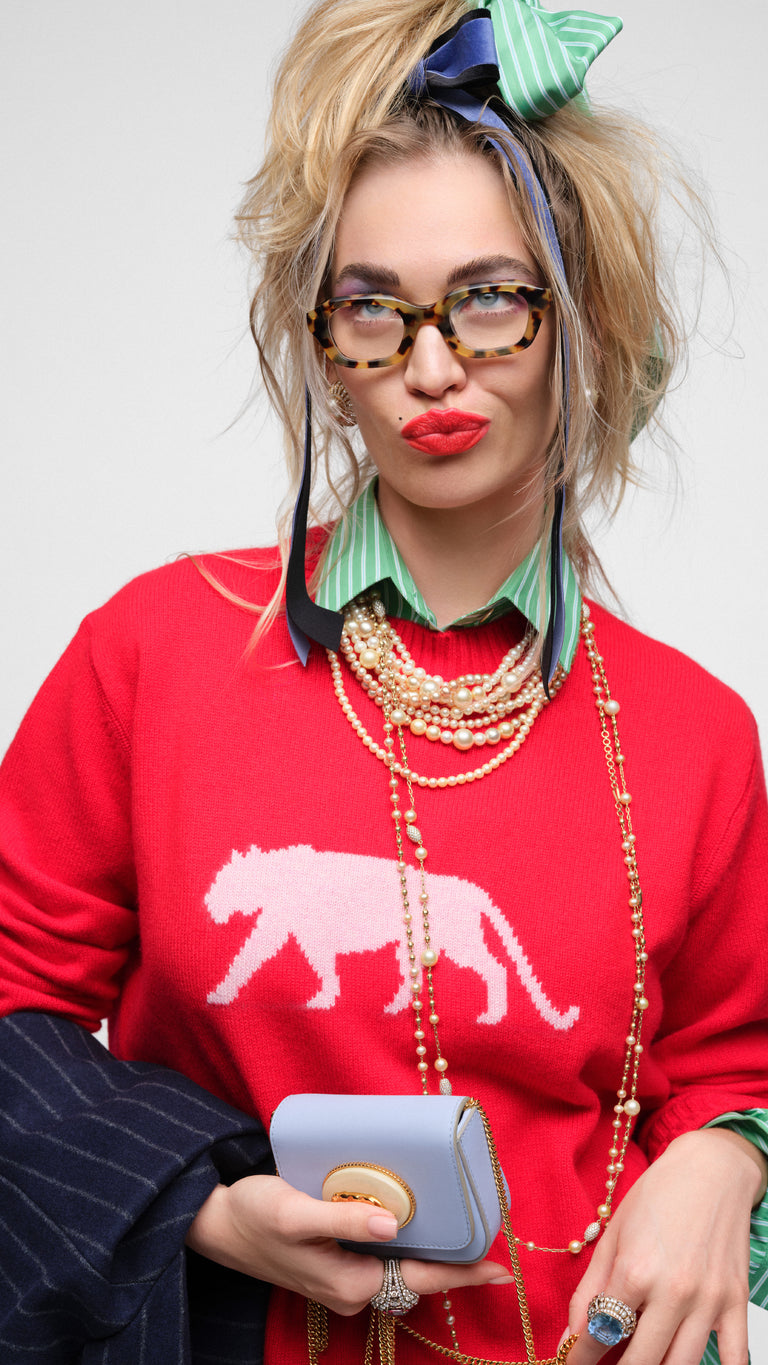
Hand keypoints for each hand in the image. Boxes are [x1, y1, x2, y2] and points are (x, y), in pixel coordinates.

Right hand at [185, 1174, 512, 1315]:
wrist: (217, 1223)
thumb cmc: (252, 1214)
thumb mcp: (294, 1211)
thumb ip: (342, 1217)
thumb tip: (391, 1224)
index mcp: (349, 1283)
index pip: (419, 1278)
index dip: (461, 1273)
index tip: (499, 1269)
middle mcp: (352, 1289)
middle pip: (416, 1274)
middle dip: (452, 1260)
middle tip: (489, 1235)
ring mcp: (344, 1279)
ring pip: (399, 1265)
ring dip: (429, 1249)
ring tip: (463, 1227)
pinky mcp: (335, 1263)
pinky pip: (381, 1256)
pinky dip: (403, 1241)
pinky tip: (414, 1220)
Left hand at [562, 1129, 764, 1364]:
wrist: (710, 1170)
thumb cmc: (657, 1196)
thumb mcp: (614, 1236)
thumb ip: (590, 1289)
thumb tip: (572, 1335)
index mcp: (636, 1271)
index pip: (601, 1333)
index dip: (581, 1356)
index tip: (573, 1363)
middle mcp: (674, 1291)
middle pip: (641, 1361)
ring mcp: (709, 1300)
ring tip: (638, 1361)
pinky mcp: (736, 1303)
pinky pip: (735, 1358)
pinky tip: (685, 1362)